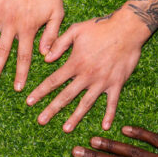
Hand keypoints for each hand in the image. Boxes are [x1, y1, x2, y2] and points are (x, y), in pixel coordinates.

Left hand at [26, 9, 148, 132]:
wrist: (127, 29)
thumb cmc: (101, 27)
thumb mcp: (76, 30)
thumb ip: (59, 43)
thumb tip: (46, 58)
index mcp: (75, 63)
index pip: (53, 80)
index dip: (40, 92)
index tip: (29, 102)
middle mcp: (87, 75)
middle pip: (66, 96)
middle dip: (52, 109)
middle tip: (40, 121)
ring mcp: (102, 81)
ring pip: (86, 103)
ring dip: (75, 117)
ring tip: (66, 129)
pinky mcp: (116, 83)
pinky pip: (112, 102)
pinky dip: (109, 115)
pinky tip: (105, 127)